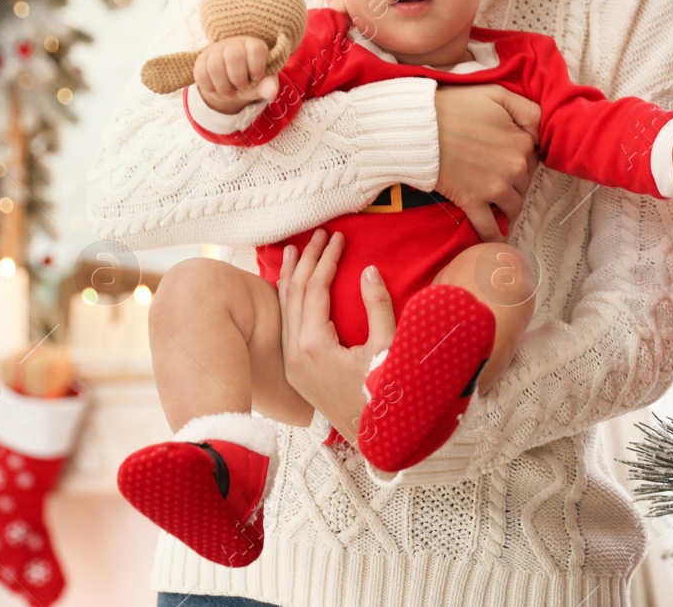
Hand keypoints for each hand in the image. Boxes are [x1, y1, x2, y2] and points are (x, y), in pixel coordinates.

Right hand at [193, 36, 278, 114]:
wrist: (232, 78)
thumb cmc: (252, 77)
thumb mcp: (264, 82)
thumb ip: (269, 85)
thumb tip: (270, 92)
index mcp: (253, 45)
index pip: (256, 49)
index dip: (257, 67)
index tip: (257, 77)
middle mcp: (233, 43)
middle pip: (233, 57)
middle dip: (238, 79)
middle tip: (241, 86)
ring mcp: (215, 50)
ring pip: (215, 67)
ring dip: (223, 87)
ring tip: (230, 93)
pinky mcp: (201, 60)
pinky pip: (201, 75)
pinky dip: (210, 88)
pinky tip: (218, 90)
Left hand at [277, 228, 395, 443]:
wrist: (376, 437)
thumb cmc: (386, 395)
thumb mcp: (387, 347)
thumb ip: (377, 306)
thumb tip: (368, 272)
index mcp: (313, 346)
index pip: (316, 290)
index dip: (327, 260)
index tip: (339, 238)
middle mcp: (295, 353)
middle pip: (295, 294)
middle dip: (307, 260)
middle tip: (319, 235)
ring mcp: (292, 364)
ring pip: (285, 309)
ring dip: (291, 277)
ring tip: (293, 251)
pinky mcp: (296, 371)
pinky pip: (287, 326)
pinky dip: (289, 300)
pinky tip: (291, 288)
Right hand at [434, 84, 541, 240]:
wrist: (420, 126)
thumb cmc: (456, 107)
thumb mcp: (499, 95)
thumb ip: (529, 111)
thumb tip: (540, 135)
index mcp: (523, 142)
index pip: (533, 159)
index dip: (521, 158)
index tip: (506, 157)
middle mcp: (515, 168)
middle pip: (524, 184)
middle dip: (514, 183)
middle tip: (495, 176)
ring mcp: (495, 188)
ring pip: (513, 207)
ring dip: (507, 207)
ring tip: (496, 204)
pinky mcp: (473, 203)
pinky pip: (490, 227)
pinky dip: (495, 236)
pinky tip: (497, 240)